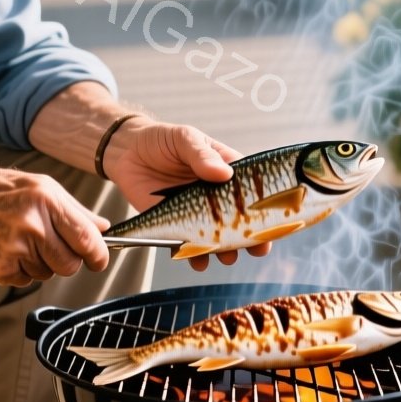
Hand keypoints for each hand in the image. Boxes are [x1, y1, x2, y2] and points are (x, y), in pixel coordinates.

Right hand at [0, 167, 109, 286]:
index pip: (87, 238)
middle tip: (50, 247)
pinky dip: (19, 271)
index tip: (98, 259)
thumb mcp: (38, 187)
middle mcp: (32, 224)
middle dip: (67, 261)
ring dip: (40, 264)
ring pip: (47, 274)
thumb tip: (103, 227)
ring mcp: (14, 249)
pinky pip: (25, 281)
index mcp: (46, 200)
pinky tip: (4, 250)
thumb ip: (73, 209)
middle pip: (70, 264)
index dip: (98, 254)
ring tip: (19, 241)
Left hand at [101, 118, 271, 271]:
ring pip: (218, 236)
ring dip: (225, 250)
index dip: (266, 206)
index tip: (273, 221)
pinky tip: (198, 262)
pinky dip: (194, 256)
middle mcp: (216, 195)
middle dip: (251, 236)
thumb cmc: (161, 139)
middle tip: (258, 249)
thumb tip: (224, 173)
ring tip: (227, 257)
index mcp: (226, 171)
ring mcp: (197, 212)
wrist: (127, 152)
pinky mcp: (176, 224)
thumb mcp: (184, 138)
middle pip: (240, 219)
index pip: (253, 190)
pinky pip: (188, 245)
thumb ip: (202, 155)